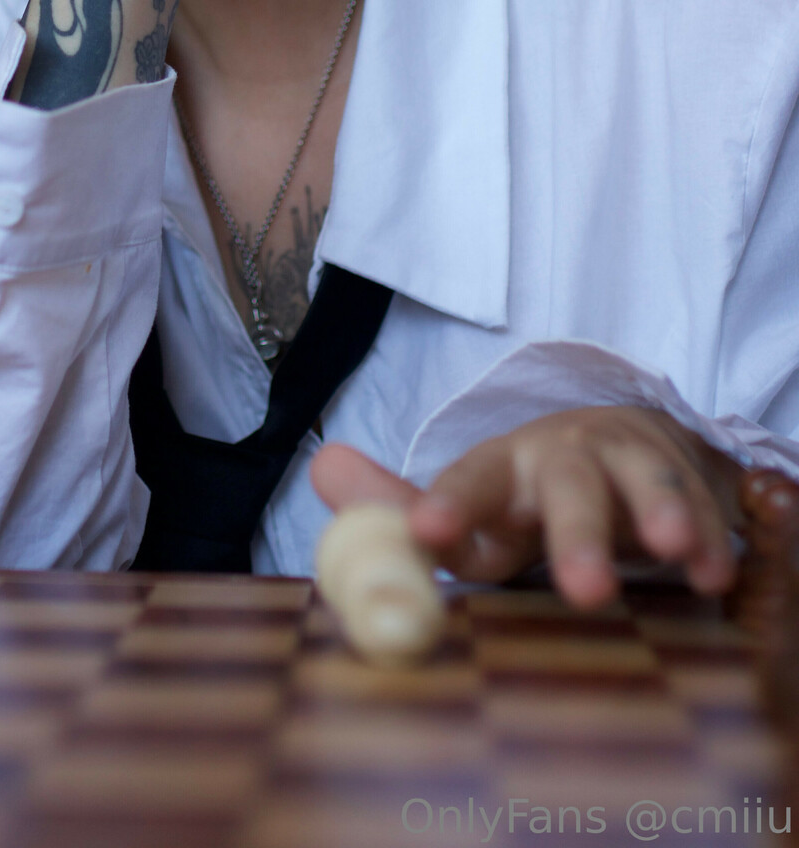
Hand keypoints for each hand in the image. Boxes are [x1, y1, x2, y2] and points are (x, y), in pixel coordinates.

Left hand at [311, 406, 739, 607]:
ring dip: (663, 511)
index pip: (472, 478)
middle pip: (569, 485)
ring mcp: (627, 464)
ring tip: (676, 549)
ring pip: (645, 480)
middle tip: (587, 591)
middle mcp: (564, 455)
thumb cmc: (524, 495)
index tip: (429, 533)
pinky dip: (714, 535)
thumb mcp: (467, 504)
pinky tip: (717, 573)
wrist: (611, 446)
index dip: (451, 504)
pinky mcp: (683, 480)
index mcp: (502, 466)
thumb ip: (396, 505)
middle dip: (578, 534)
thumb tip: (320, 466)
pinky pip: (705, 505)